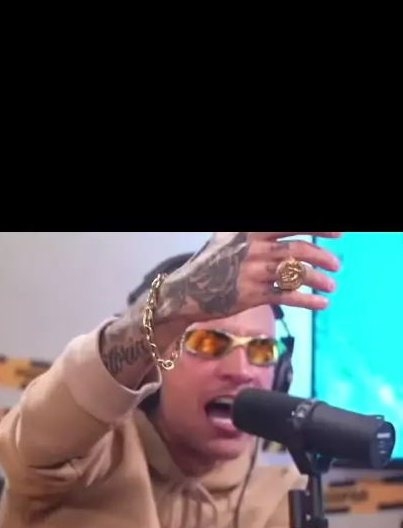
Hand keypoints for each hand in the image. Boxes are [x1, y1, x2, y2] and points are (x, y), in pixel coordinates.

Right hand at [158, 231, 341, 323]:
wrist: (188, 291)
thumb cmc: (215, 263)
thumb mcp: (231, 237)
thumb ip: (259, 232)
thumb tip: (291, 232)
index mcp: (250, 230)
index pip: (292, 224)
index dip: (319, 227)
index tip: (340, 233)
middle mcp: (253, 248)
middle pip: (299, 249)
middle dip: (323, 256)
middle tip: (337, 264)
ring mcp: (253, 272)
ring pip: (296, 274)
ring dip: (319, 280)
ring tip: (332, 285)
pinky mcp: (252, 296)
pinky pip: (287, 297)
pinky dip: (308, 301)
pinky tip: (322, 304)